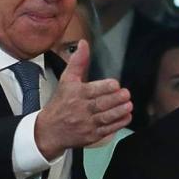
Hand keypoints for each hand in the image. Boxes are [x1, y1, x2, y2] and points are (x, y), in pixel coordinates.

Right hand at [35, 40, 132, 159]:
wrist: (49, 131)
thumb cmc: (60, 103)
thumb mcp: (66, 80)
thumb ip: (78, 62)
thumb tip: (83, 43)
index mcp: (75, 94)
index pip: (91, 90)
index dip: (104, 87)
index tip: (115, 84)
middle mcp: (81, 109)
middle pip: (100, 104)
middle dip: (115, 99)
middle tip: (126, 94)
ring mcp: (87, 124)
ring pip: (105, 118)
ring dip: (119, 112)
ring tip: (129, 105)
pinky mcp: (92, 135)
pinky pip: (107, 130)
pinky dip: (118, 124)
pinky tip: (126, 117)